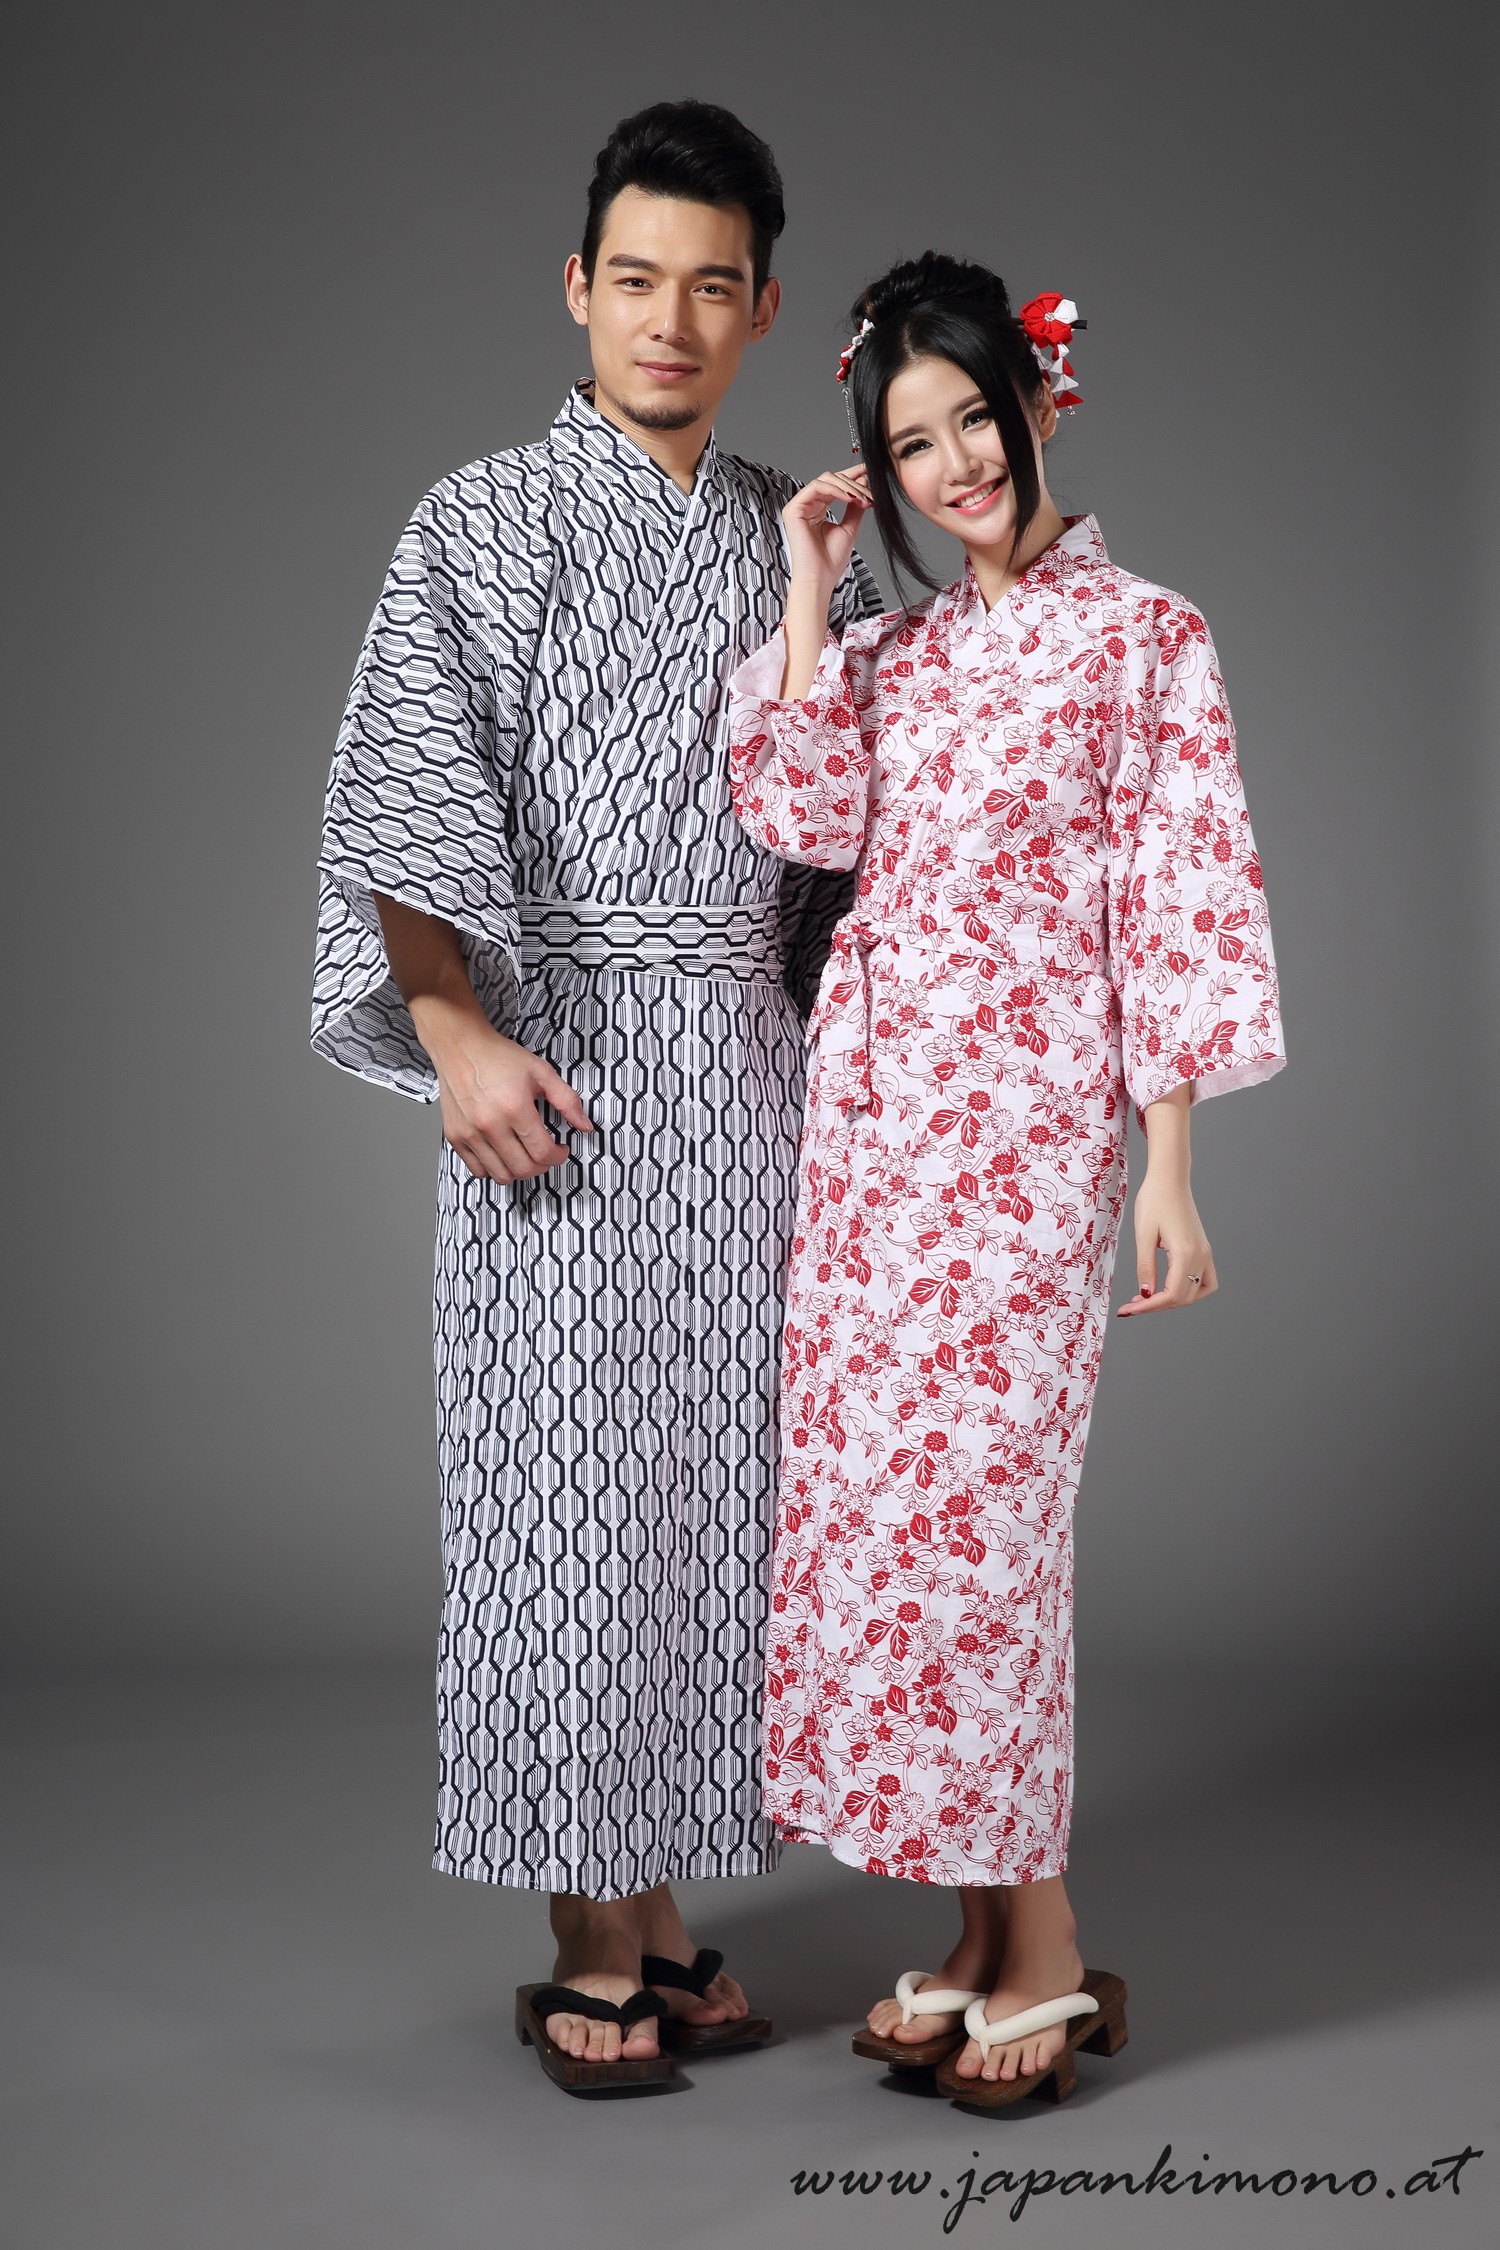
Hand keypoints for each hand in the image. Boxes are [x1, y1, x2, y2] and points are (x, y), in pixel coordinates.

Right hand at [433, 1024, 593, 1183]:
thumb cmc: (499, 1057)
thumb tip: (585, 1126)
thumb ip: (567, 1100)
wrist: (461, 1047)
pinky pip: (477, 1170)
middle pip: (524, 1169)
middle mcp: (490, 1125)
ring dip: (519, 1171)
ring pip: (501, 1176)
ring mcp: (469, 1133)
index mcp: (515, 1108)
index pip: (543, 1153)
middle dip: (542, 1166)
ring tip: (524, 1155)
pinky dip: (494, 1169)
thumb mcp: (541, 1072)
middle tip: (545, 1153)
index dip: (558, 1156)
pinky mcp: (455, 1136)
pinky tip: (502, 1153)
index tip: (561, 1149)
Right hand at [782, 465, 872, 594]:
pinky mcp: (794, 508)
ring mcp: (799, 506)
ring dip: (847, 486)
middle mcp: (807, 505)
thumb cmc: (831, 560)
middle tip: (870, 493)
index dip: (852, 475)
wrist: (820, 578)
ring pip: (825, 479)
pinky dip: (836, 489)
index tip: (869, 471)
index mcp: (818, 509)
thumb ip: (855, 506)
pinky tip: (850, 498)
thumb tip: (864, 484)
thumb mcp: (849, 527)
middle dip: (854, 482)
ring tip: (862, 498)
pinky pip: (817, 487)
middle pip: (831, 479)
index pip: (835, 485)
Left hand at [1115, 1178, 1216, 1314]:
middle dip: (1157, 1305)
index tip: (1129, 1309)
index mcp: (1185, 1253)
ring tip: (1149, 1298)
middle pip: (1183, 1297)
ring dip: (1173, 1300)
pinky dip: (1190, 1290)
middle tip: (1132, 1305)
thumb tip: (1145, 1295)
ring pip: (1196, 1292)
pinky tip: (1170, 1288)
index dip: (1149, 1306)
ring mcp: (1204, 1253)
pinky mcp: (1203, 1249)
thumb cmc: (1153, 1201)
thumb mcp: (1143, 1236)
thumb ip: (1145, 1267)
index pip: (1171, 1294)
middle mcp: (1200, 1256)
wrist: (1169, 1179)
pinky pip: (1204, 1280)